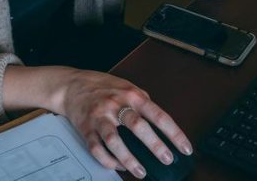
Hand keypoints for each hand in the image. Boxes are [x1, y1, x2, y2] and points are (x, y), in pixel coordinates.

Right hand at [57, 68, 192, 178]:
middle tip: (166, 159)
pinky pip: (96, 148)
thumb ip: (142, 101)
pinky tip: (118, 166)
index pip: (158, 114)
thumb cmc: (102, 86)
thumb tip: (159, 120)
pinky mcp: (86, 128)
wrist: (71, 85)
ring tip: (140, 171)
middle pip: (137, 125)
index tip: (185, 147)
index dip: (173, 132)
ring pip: (114, 140)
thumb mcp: (127, 87)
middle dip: (154, 144)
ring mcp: (100, 116)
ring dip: (128, 158)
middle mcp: (116, 105)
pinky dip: (108, 160)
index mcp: (132, 95)